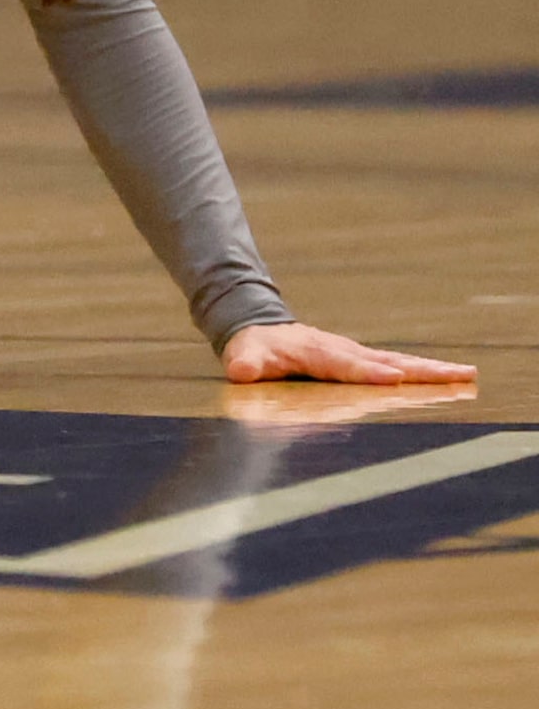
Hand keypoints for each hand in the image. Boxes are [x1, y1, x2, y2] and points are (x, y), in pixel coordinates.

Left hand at [220, 321, 475, 385]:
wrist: (261, 330)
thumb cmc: (254, 349)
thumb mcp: (244, 355)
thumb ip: (245, 362)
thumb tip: (241, 369)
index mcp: (316, 352)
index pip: (345, 365)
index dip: (367, 372)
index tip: (394, 378)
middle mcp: (343, 350)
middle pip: (386, 360)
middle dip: (420, 369)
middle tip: (456, 374)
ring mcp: (357, 354)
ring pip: (400, 361)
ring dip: (433, 370)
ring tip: (468, 374)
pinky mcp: (365, 360)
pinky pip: (400, 366)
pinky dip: (426, 372)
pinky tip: (453, 379)